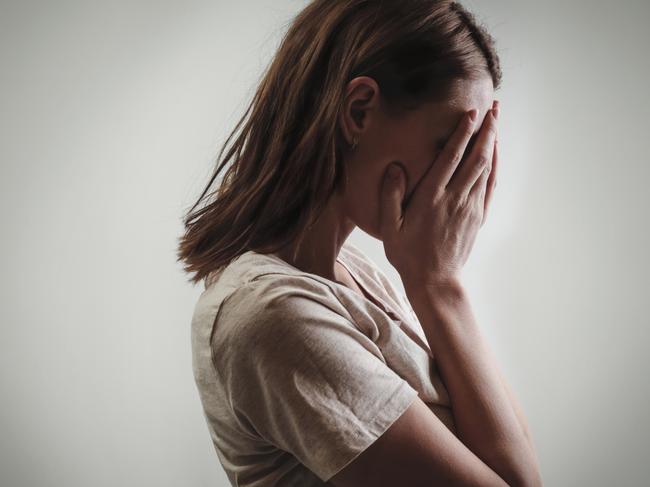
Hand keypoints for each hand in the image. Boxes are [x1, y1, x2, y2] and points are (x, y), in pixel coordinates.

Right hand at [378, 101, 498, 286]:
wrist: (435, 280)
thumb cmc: (407, 254)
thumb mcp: (390, 227)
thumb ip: (391, 196)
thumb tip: (395, 167)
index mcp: (431, 198)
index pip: (450, 158)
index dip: (462, 133)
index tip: (470, 113)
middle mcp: (454, 198)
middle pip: (476, 157)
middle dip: (486, 130)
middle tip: (494, 108)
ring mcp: (469, 207)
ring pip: (486, 168)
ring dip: (493, 142)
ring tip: (497, 121)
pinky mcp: (478, 216)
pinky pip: (490, 185)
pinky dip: (495, 165)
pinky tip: (495, 152)